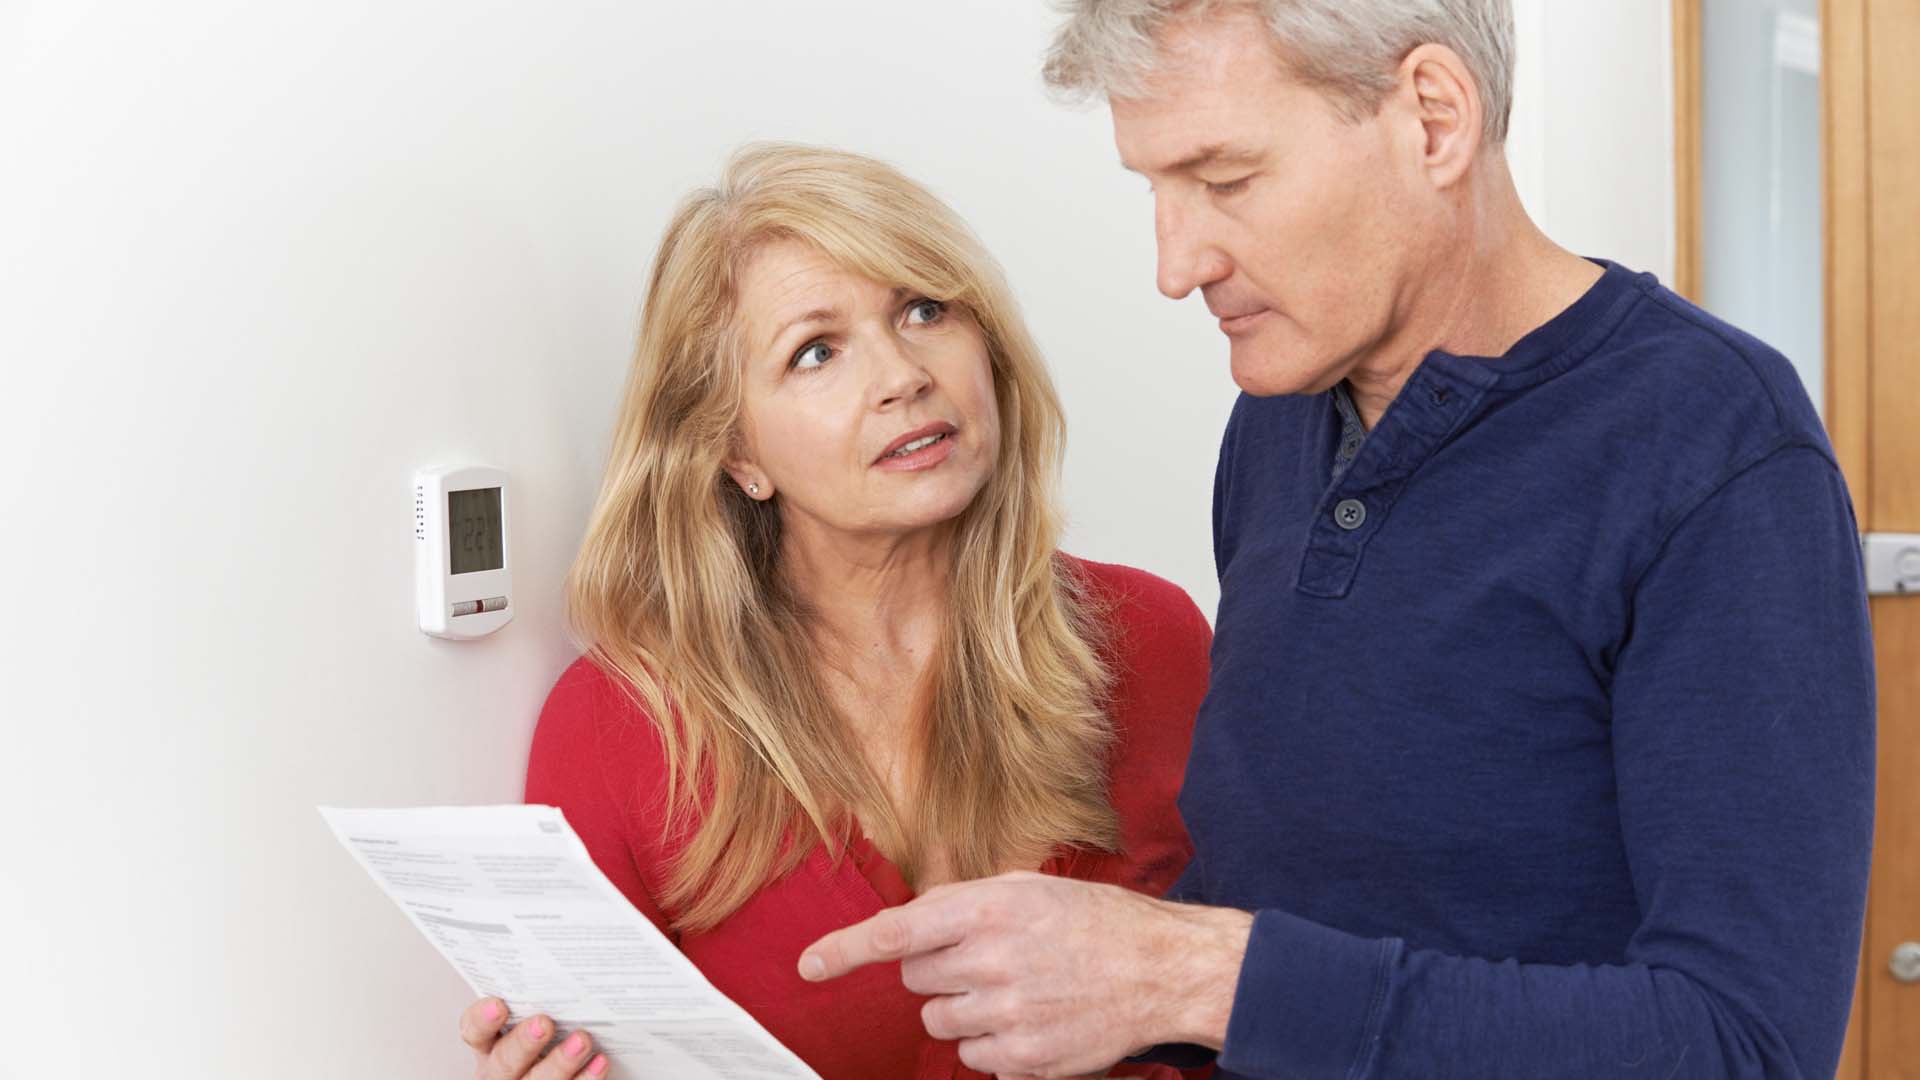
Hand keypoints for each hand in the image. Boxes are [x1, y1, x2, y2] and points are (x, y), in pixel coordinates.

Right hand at [458, 997, 608, 1079]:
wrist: (552, 1069)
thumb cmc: (543, 1033)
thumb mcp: (528, 1016)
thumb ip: (535, 999)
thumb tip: (562, 959)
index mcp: (489, 1044)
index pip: (474, 1032)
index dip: (482, 1020)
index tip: (498, 1005)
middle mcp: (501, 1070)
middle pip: (504, 1060)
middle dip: (524, 1043)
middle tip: (544, 1023)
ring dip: (560, 1062)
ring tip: (582, 1040)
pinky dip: (586, 1078)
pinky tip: (599, 1062)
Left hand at [797, 872, 1252, 1078]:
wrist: (1161, 970)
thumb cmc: (1095, 921)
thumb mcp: (1029, 889)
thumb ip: (965, 903)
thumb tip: (910, 922)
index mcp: (990, 909)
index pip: (898, 931)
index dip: (846, 949)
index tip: (809, 966)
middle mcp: (993, 960)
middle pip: (915, 976)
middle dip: (938, 967)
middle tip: (987, 957)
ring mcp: (1008, 1013)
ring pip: (939, 1020)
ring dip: (961, 1007)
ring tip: (1014, 988)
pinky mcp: (1024, 1056)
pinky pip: (973, 1056)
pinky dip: (990, 1042)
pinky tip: (1030, 1018)